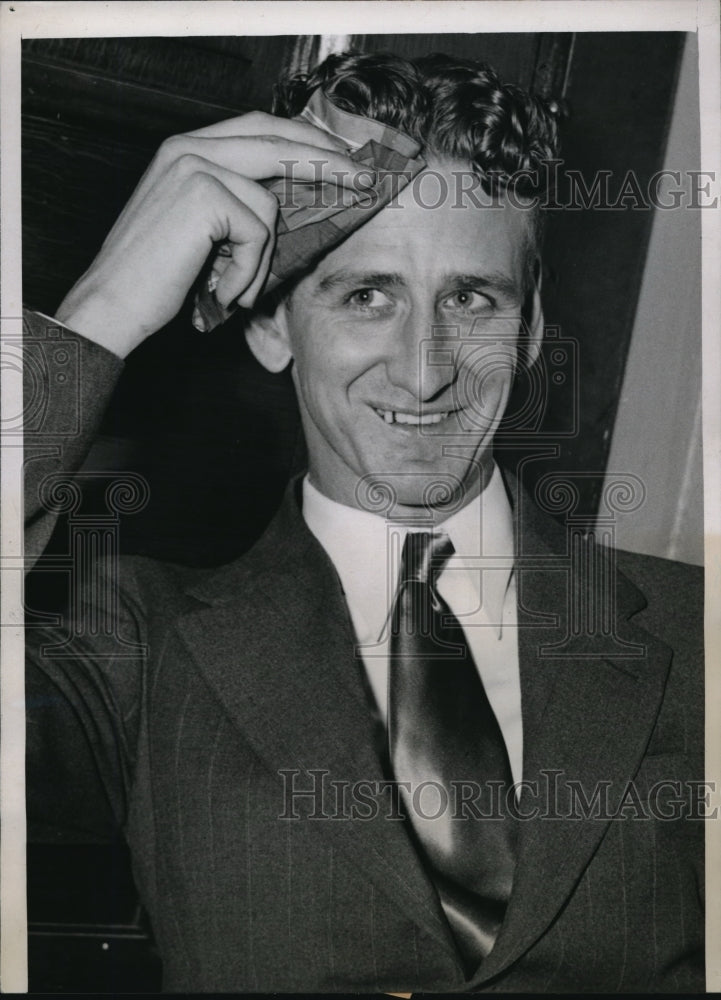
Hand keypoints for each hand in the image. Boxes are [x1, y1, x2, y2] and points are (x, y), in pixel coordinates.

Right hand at [54, 112, 370, 357]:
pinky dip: (248, 271)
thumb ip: (236, 205)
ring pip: (269, 204)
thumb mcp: (201, 232)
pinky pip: (258, 234)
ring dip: (261, 260)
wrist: (112, 304)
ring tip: (235, 290)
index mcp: (186, 149)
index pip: (260, 126)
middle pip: (277, 139)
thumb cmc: (155, 279)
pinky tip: (222, 292)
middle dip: (327, 160)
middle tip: (363, 181)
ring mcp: (194, 165)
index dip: (304, 139)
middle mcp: (188, 146)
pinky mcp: (203, 193)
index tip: (342, 157)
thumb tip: (296, 201)